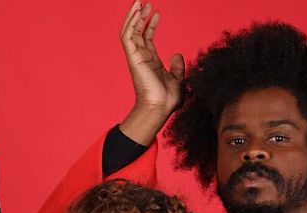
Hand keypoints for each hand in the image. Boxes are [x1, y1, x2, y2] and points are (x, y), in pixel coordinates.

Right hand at [118, 1, 185, 143]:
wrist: (160, 107)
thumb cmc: (167, 99)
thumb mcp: (178, 79)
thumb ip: (177, 66)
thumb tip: (178, 54)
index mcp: (150, 61)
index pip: (147, 38)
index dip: (151, 24)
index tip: (157, 12)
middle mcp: (141, 57)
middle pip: (136, 31)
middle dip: (140, 15)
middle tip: (145, 2)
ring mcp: (136, 57)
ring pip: (129, 31)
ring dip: (133, 15)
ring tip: (140, 2)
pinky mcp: (133, 57)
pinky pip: (128, 36)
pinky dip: (131, 22)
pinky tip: (137, 11)